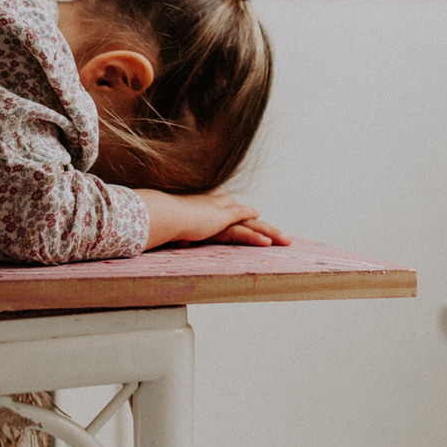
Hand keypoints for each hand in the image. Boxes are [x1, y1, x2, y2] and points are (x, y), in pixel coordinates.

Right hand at [136, 189, 292, 249]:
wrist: (160, 211)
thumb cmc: (161, 218)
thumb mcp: (175, 227)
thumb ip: (183, 234)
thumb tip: (184, 243)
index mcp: (210, 204)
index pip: (236, 213)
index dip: (250, 222)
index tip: (261, 226)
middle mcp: (219, 205)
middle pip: (249, 218)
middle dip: (267, 228)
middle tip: (284, 238)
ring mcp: (221, 212)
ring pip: (252, 224)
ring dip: (270, 233)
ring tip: (287, 241)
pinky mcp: (220, 220)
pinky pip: (242, 230)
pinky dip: (255, 236)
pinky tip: (268, 242)